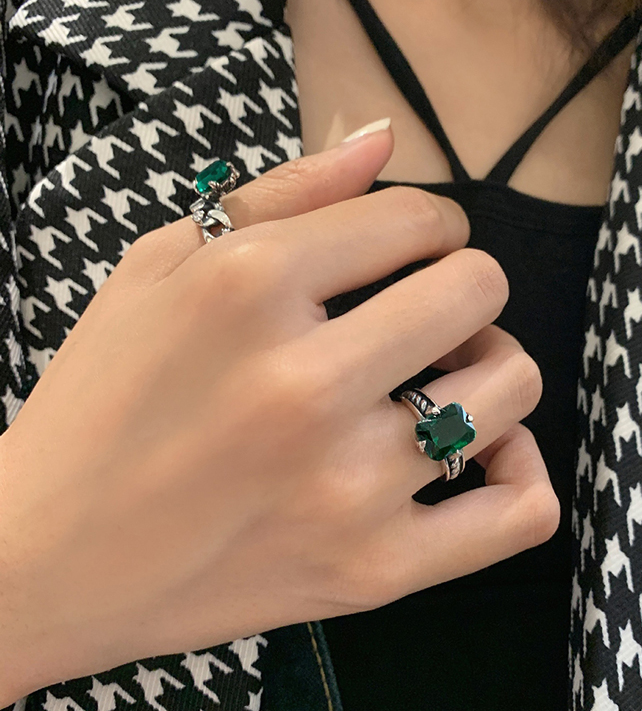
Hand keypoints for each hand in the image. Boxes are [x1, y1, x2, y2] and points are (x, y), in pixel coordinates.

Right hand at [0, 123, 557, 705]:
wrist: (49, 561)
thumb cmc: (100, 403)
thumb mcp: (157, 268)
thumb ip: (279, 192)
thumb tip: (384, 137)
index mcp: (247, 287)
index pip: (415, 218)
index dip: (427, 225)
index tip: (408, 251)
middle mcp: (304, 383)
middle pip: (479, 290)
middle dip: (463, 285)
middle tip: (426, 314)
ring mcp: (346, 488)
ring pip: (513, 388)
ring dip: (492, 366)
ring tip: (444, 379)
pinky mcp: (373, 573)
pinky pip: (519, 511)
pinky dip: (522, 471)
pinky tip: (484, 453)